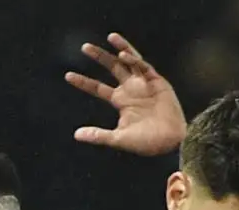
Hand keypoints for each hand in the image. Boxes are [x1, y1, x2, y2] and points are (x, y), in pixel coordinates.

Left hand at [66, 32, 186, 155]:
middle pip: (113, 68)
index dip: (84, 82)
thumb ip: (98, 135)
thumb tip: (76, 135)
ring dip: (121, 47)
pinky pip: (145, 67)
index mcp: (121, 101)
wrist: (171, 143)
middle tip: (84, 47)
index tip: (68, 76)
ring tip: (110, 37)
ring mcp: (144, 84)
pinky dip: (134, 60)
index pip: (98, 88)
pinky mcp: (158, 82)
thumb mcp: (118, 138)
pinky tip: (123, 55)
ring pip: (131, 60)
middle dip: (99, 57)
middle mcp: (131, 89)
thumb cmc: (147, 143)